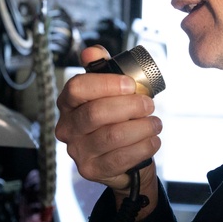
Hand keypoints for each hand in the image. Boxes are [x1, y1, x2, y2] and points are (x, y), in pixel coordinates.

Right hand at [56, 46, 162, 214]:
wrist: (121, 160)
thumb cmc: (114, 119)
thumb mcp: (108, 91)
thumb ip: (101, 69)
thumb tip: (92, 51)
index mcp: (68, 103)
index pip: (77, 88)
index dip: (106, 84)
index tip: (131, 85)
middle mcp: (67, 128)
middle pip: (95, 113)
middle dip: (129, 106)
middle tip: (148, 104)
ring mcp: (77, 151)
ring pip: (112, 136)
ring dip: (141, 127)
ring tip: (155, 123)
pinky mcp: (92, 170)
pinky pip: (121, 157)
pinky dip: (143, 147)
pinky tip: (152, 140)